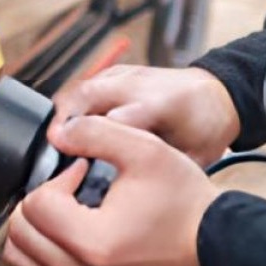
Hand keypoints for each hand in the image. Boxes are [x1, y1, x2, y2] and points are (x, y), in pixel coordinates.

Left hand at [2, 116, 221, 265]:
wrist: (215, 240)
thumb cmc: (184, 200)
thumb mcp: (144, 149)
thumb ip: (94, 132)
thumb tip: (57, 134)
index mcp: (92, 244)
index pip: (35, 205)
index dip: (55, 178)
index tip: (83, 170)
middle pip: (20, 233)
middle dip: (40, 200)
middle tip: (73, 186)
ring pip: (22, 257)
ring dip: (36, 225)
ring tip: (69, 206)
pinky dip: (45, 246)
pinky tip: (75, 225)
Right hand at [52, 63, 239, 166]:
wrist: (215, 95)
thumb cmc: (204, 130)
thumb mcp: (196, 156)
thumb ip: (166, 169)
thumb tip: (132, 192)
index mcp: (164, 106)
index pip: (122, 117)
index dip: (94, 133)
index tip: (69, 150)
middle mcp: (142, 85)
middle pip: (92, 95)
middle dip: (67, 120)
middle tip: (51, 149)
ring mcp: (127, 75)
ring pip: (83, 87)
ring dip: (63, 112)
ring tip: (51, 142)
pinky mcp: (117, 73)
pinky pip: (85, 85)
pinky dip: (70, 105)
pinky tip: (63, 128)